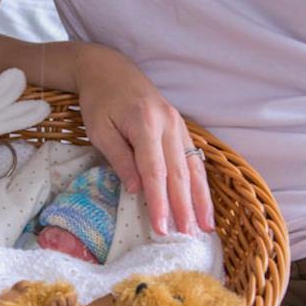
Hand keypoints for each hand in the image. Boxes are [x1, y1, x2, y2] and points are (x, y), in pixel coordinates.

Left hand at [74, 45, 213, 234]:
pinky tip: (204, 202)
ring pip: (193, 167)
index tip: (161, 228)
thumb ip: (120, 159)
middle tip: (188, 236)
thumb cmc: (99, 101)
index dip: (159, 202)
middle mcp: (168, 123)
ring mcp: (178, 124)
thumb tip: (136, 191)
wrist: (109, 68)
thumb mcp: (100, 130)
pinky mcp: (180, 126)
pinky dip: (200, 183)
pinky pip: (193, 159)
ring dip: (200, 199)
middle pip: (179, 173)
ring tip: (205, 227)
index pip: (154, 172)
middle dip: (184, 208)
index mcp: (146, 124)